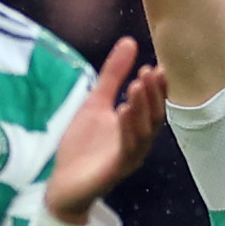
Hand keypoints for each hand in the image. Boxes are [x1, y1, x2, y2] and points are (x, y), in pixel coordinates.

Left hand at [45, 36, 166, 222]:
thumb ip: (113, 75)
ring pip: (143, 131)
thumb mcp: (96, 102)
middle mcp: (139, 141)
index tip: (160, 65)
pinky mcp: (116, 169)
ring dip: (141, 108)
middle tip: (151, 71)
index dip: (158, 86)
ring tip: (138, 85)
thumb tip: (129, 42)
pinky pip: (127, 148)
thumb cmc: (84, 145)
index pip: (154, 103)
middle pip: (154, 116)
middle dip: (153, 94)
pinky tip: (123, 111)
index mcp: (137, 126)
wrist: (64, 183)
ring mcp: (129, 157)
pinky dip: (128, 129)